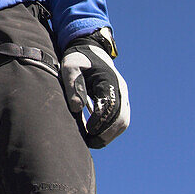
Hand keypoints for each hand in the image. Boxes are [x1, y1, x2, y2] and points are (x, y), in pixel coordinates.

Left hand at [61, 31, 129, 147]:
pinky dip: (110, 130)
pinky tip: (95, 135)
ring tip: (92, 142)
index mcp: (109, 80)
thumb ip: (73, 85)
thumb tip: (76, 108)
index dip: (100, 121)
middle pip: (121, 118)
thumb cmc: (78, 59)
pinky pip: (120, 119)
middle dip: (106, 133)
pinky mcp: (121, 101)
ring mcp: (123, 96)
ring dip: (110, 134)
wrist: (90, 50)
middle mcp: (121, 89)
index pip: (111, 106)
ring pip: (123, 121)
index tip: (87, 130)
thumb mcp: (70, 66)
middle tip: (90, 142)